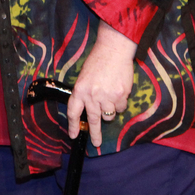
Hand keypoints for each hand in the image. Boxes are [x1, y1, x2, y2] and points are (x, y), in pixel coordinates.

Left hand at [66, 22, 135, 146]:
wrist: (113, 51)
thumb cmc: (97, 62)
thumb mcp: (84, 78)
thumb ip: (85, 94)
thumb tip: (89, 109)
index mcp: (79, 90)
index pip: (73, 112)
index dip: (73, 125)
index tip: (73, 135)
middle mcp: (92, 96)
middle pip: (92, 120)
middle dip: (95, 134)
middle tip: (96, 143)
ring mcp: (107, 97)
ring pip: (109, 115)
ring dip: (110, 110)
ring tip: (110, 96)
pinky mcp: (121, 96)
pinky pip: (121, 108)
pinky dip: (120, 103)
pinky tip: (119, 91)